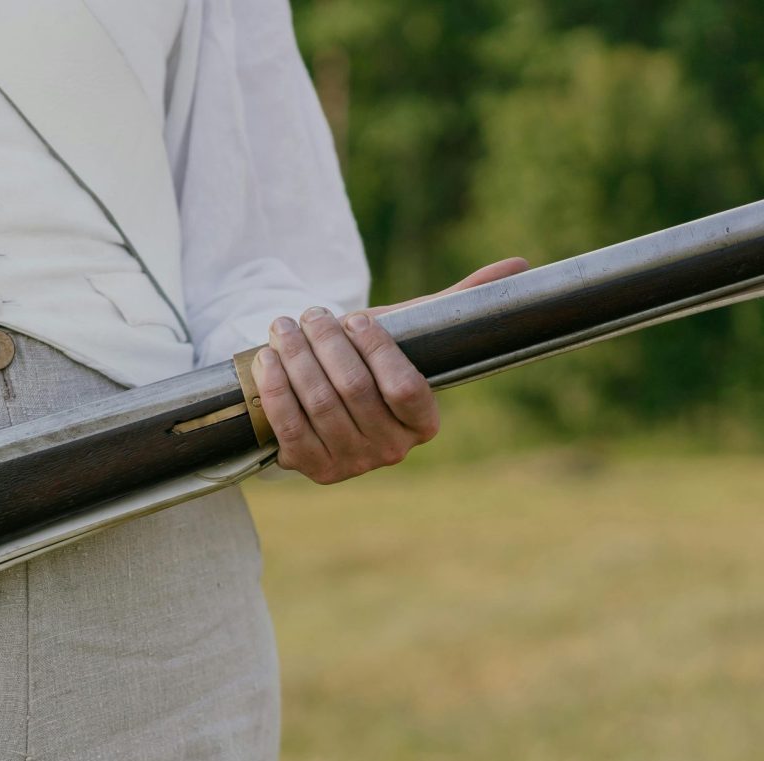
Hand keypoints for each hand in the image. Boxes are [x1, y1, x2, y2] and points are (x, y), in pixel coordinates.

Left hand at [252, 258, 528, 483]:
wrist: (317, 396)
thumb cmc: (366, 359)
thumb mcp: (407, 333)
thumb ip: (458, 304)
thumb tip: (518, 266)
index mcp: (423, 423)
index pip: (404, 388)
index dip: (377, 350)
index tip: (356, 317)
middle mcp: (391, 451)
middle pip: (354, 391)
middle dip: (327, 345)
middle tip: (311, 314)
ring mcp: (350, 465)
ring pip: (319, 404)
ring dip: (296, 359)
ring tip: (285, 327)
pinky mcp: (309, 469)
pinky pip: (289, 426)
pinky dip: (275, 388)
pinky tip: (268, 358)